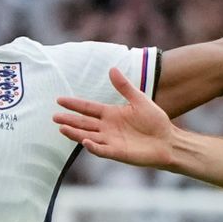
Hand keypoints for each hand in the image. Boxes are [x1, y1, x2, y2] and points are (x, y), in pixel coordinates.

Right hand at [54, 67, 180, 167]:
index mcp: (111, 114)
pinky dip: (93, 147)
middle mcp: (107, 128)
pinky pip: (102, 150)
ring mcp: (111, 141)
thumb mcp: (139, 100)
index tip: (59, 100)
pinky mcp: (118, 152)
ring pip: (88, 136)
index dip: (74, 104)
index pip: (88, 108)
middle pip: (84, 123)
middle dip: (69, 120)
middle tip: (54, 116)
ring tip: (62, 128)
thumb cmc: (155, 120)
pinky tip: (85, 141)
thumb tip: (112, 68)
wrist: (168, 140)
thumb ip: (124, 87)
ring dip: (75, 133)